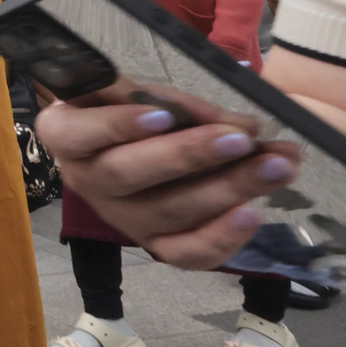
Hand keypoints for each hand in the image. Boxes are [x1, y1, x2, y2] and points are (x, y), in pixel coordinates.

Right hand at [33, 82, 301, 270]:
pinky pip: (184, 255)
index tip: (164, 114)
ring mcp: (120, 218)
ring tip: (277, 165)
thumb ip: (184, 105)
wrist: (134, 146)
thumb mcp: (144, 92)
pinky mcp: (153, 243)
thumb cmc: (133, 109)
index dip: (119, 126)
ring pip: (167, 213)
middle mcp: (86, 181)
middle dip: (188, 156)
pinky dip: (220, 239)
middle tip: (240, 140)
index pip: (80, 134)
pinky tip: (254, 213)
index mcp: (68, 135)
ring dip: (227, 189)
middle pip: (128, 175)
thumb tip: (245, 128)